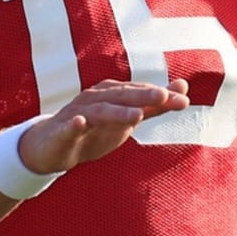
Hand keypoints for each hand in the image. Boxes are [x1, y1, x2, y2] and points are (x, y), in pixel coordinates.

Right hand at [17, 78, 189, 172]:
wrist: (52, 147)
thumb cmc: (95, 130)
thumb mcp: (128, 118)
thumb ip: (155, 105)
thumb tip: (183, 89)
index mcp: (112, 94)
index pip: (140, 92)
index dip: (161, 96)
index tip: (184, 100)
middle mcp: (95, 99)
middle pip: (121, 96)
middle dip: (142, 96)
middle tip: (164, 97)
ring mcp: (77, 114)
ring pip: (99, 111)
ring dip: (117, 112)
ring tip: (137, 115)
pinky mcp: (60, 133)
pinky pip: (67, 128)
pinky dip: (73, 125)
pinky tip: (79, 123)